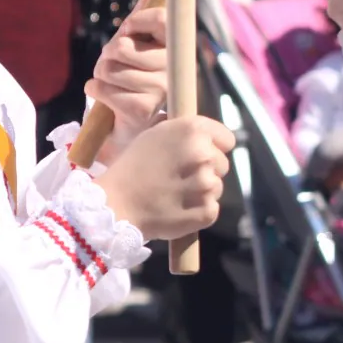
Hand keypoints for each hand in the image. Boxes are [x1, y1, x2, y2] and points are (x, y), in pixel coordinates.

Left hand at [86, 0, 167, 160]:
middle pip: (123, 46)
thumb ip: (145, 10)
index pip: (161, 18)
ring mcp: (160, 90)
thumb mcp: (138, 40)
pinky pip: (102, 88)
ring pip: (109, 68)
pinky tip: (105, 95)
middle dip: (108, 54)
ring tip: (112, 81)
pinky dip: (94, 89)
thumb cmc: (135, 73)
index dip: (136, 22)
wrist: (132, 124)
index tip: (128, 30)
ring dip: (100, 74)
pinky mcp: (142, 110)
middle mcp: (173, 68)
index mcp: (176, 47)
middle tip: (116, 63)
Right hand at [95, 115, 234, 239]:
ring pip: (216, 187)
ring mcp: (207, 184)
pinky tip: (178, 210)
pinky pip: (211, 209)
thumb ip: (184, 133)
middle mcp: (205, 154)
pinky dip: (198, 212)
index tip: (200, 155)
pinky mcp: (206, 211)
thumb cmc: (132, 166)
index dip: (215, 147)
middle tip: (180, 178)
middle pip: (222, 164)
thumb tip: (204, 136)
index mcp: (193, 130)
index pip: (227, 139)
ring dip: (201, 191)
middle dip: (206, 170)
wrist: (114, 205)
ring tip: (175, 195)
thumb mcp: (156, 134)